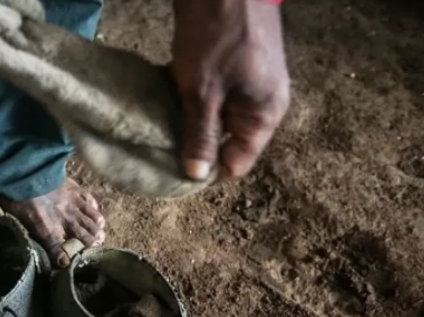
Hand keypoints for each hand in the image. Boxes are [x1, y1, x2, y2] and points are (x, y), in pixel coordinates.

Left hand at [172, 0, 289, 179]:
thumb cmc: (217, 35)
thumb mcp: (203, 91)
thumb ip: (201, 134)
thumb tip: (196, 175)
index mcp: (265, 113)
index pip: (238, 162)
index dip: (207, 169)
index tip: (172, 171)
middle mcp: (262, 101)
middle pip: (226, 139)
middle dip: (194, 143)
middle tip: (158, 147)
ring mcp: (249, 81)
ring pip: (215, 114)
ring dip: (188, 118)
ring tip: (158, 123)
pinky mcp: (233, 64)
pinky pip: (211, 93)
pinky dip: (190, 96)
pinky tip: (164, 97)